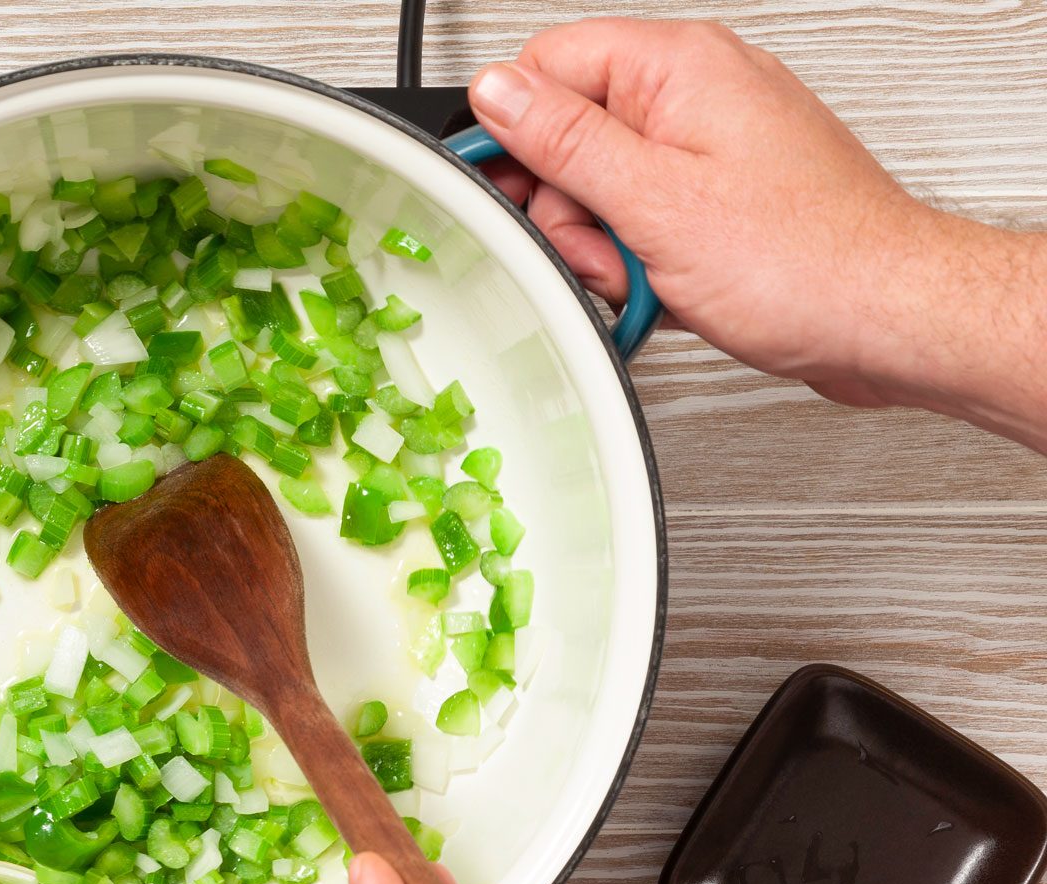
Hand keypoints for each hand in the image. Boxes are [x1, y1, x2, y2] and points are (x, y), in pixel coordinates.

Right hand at [465, 20, 1046, 446]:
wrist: (888, 317)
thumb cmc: (806, 261)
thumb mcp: (653, 200)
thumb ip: (563, 141)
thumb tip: (497, 91)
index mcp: (679, 67)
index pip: (548, 65)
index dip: (514, 132)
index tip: (503, 188)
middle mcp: (700, 92)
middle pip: (570, 133)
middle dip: (568, 209)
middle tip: (603, 250)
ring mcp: (713, 145)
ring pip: (603, 186)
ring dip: (604, 246)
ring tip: (647, 276)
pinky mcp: (724, 196)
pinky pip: (645, 216)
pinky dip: (642, 259)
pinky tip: (666, 285)